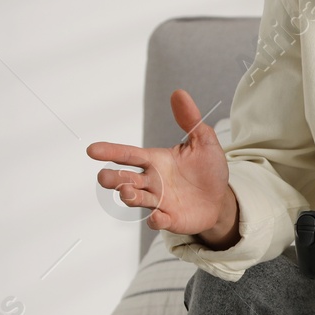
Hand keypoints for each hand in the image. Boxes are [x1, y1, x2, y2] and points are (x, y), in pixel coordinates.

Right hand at [87, 89, 231, 234]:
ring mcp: (158, 201)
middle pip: (125, 179)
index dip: (111, 152)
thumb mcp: (203, 141)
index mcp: (156, 161)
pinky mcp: (170, 218)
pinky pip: (159, 221)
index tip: (92, 150)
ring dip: (129, 197)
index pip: (129, 154)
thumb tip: (179, 93)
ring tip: (127, 193)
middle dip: (113, 179)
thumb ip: (189, 119)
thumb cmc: (207, 168)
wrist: (221, 196)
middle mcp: (152, 181)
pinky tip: (157, 217)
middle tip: (104, 177)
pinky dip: (156, 220)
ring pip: (136, 200)